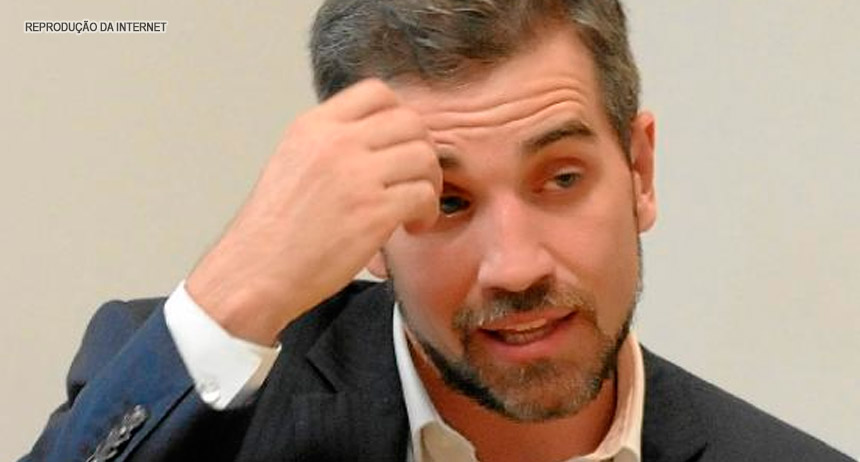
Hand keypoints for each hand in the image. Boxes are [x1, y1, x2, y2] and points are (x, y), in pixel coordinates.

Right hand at [186, 79, 440, 344]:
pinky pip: (424, 195)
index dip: (400, 117)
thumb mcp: (291, 163)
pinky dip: (428, 212)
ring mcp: (355, 176)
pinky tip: (411, 227)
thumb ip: (329, 144)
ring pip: (424, 157)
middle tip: (415, 180)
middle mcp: (335, 143)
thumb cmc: (272, 231)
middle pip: (411, 122)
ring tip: (414, 209)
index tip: (399, 148)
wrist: (253, 273)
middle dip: (423, 151)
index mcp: (312, 126)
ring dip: (430, 183)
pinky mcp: (372, 212)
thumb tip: (376, 139)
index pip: (377, 92)